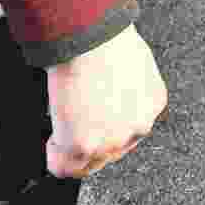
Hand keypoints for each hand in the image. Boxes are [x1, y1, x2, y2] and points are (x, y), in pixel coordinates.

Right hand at [45, 27, 166, 178]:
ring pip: (87, 164)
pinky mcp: (83, 146)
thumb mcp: (130, 61)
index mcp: (152, 103)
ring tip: (62, 128)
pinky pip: (62, 166)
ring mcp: (111, 140)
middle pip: (112, 151)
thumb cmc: (106, 38)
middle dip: (91, 140)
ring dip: (72, 148)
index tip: (94, 119)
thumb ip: (125, 86)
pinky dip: (54, 155)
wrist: (90, 38)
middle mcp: (137, 127)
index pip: (130, 130)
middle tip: (75, 124)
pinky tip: (53, 139)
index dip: (107, 126)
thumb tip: (109, 92)